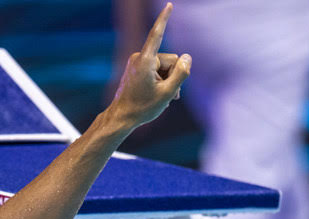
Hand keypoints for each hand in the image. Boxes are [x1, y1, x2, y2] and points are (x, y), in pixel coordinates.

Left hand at [108, 2, 190, 128]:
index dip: (164, 19)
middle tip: (168, 95)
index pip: (157, 35)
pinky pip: (156, 70)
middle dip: (173, 75)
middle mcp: (139, 58)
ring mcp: (137, 63)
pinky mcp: (137, 68)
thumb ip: (181, 73)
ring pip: (164, 67)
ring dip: (168, 81)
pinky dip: (160, 81)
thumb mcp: (168, 93)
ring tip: (162, 97)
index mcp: (145, 61)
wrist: (121, 117)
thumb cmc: (143, 108)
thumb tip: (187, 57)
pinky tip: (158, 95)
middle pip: (169, 60)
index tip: (169, 4)